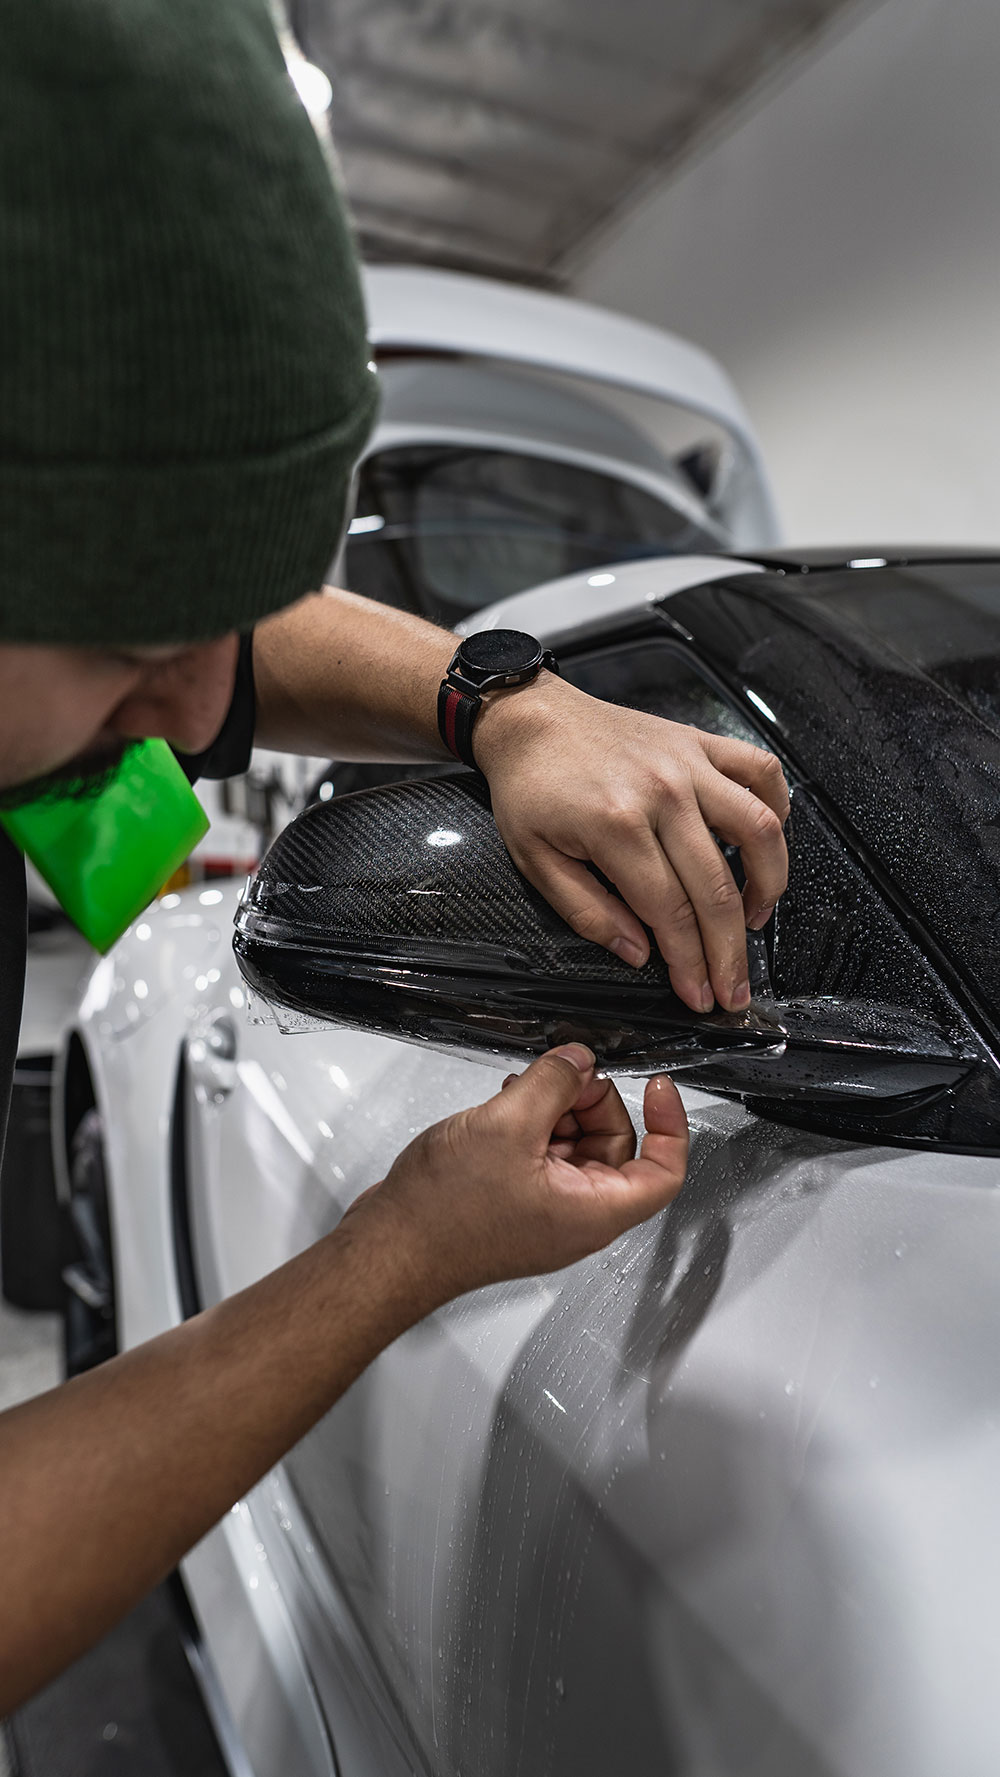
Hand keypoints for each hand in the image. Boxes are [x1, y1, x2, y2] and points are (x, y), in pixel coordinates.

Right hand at [343, 1045, 687, 1310]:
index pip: (665, 1171)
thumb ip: (554, 1084)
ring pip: (577, 1147)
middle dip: (596, 1102)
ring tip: (523, 1086)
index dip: (670, 1124)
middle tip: (565, 1073)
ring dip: (559, 1108)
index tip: (658, 1084)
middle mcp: (577, 1216)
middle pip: (617, 1148)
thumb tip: (579, 1059)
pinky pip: (543, 1155)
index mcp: (594, 1211)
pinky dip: (533, 1124)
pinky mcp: (514, 1202)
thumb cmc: (443, 1214)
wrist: (388, 1249)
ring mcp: (544, 1211)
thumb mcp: (508, 1126)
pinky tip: (506, 1103)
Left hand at [474, 673, 788, 1013]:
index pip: (671, 912)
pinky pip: (761, 772)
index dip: (690, 964)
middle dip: (730, 951)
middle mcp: (663, 793)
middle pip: (716, 887)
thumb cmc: (530, 788)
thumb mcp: (535, 861)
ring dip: (769, 884)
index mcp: (617, 826)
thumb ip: (587, 913)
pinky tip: (766, 845)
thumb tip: (639, 954)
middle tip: (734, 989)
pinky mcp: (700, 743)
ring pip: (757, 830)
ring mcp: (688, 764)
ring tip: (756, 921)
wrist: (531, 719)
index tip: (700, 997)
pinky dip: (778, 807)